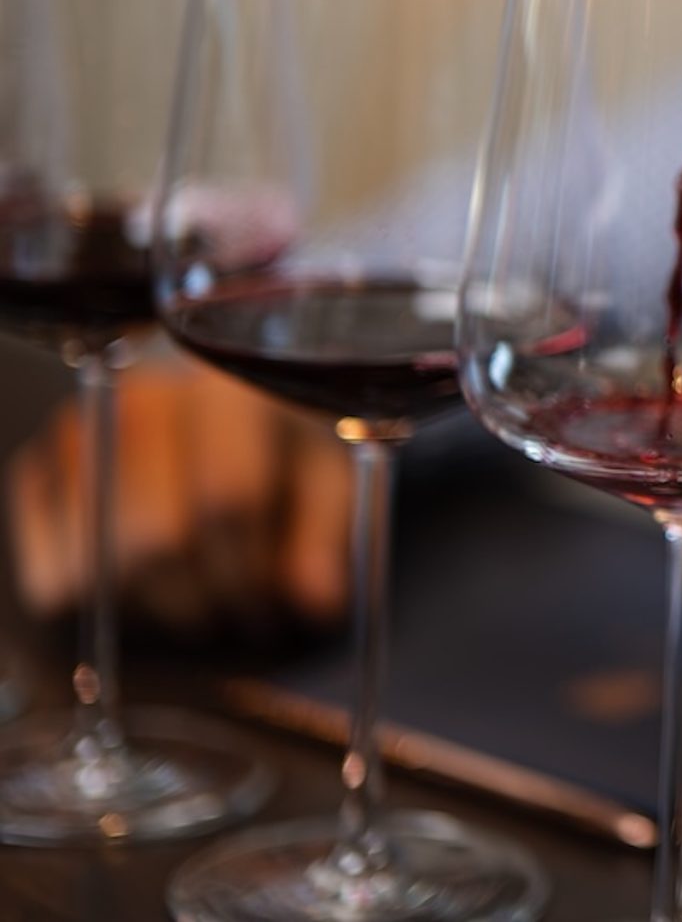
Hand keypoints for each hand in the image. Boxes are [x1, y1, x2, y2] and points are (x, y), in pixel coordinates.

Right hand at [9, 351, 350, 640]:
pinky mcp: (36, 475)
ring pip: (103, 565)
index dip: (251, 570)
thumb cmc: (275, 445)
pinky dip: (101, 602)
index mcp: (224, 391)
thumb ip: (325, 530)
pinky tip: (143, 582)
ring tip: (194, 595)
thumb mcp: (323, 475)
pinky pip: (53, 576)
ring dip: (156, 605)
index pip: (226, 499)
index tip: (271, 603)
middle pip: (157, 540)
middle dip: (205, 596)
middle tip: (233, 611)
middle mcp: (142, 402)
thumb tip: (316, 597)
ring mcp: (80, 436)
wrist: (210, 408)